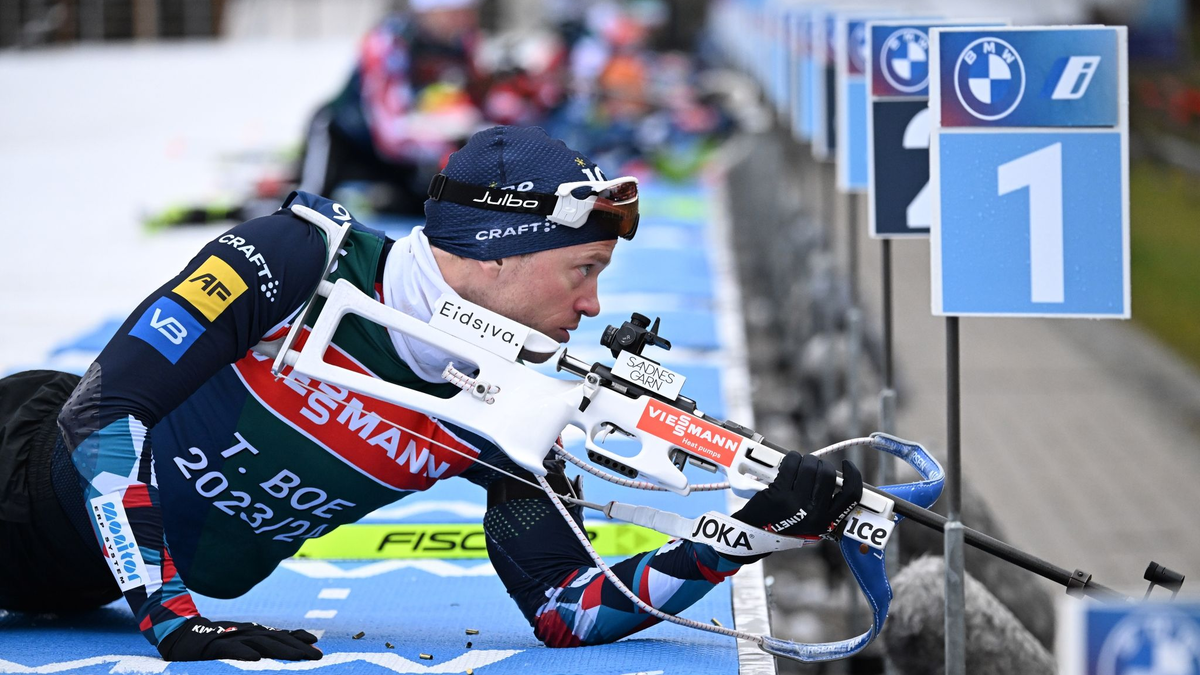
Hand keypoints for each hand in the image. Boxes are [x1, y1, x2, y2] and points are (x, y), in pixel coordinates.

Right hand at [157, 617, 321, 661]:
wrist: (181, 633)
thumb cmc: (217, 639)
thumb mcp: (243, 639)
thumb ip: (265, 641)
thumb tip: (288, 646)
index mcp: (253, 632)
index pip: (280, 636)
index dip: (299, 640)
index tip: (317, 646)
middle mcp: (246, 633)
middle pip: (276, 640)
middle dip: (298, 648)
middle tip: (318, 656)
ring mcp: (231, 638)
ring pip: (260, 644)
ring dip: (281, 650)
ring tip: (299, 657)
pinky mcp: (214, 646)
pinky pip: (231, 650)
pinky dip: (244, 653)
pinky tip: (256, 659)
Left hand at [733, 452, 862, 538]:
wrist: (757, 534)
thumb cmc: (787, 524)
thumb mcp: (813, 522)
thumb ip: (826, 504)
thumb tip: (837, 476)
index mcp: (827, 522)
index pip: (851, 495)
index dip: (853, 476)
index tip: (847, 465)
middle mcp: (814, 514)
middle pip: (828, 475)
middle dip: (822, 464)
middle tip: (815, 465)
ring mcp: (796, 504)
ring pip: (810, 466)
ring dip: (806, 460)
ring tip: (800, 464)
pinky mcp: (779, 494)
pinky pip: (792, 464)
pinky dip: (792, 458)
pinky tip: (790, 462)